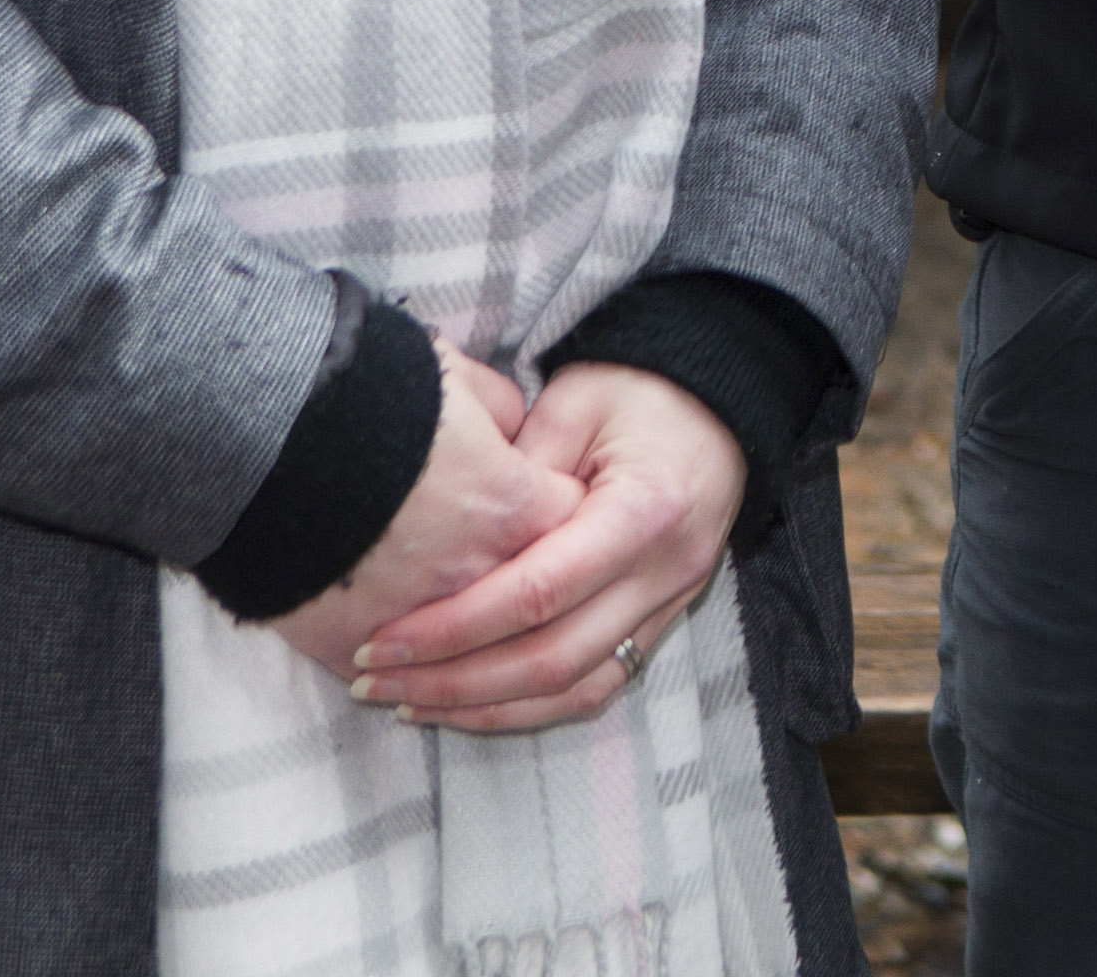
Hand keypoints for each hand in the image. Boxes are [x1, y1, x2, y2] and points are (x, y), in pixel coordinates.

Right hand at [265, 341, 579, 678]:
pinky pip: (398, 683)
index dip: (565, 517)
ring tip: (458, 663)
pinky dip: (402, 679)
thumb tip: (518, 432)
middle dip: (527, 601)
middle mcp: (480, 574)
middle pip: (534, 611)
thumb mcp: (457, 380)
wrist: (263, 439)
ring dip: (471, 662)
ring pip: (471, 664)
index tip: (547, 511)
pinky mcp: (355, 651)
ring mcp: (419, 623)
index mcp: (517, 507)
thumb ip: (505, 411)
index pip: (577, 529)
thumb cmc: (367, 397)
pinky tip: (399, 678)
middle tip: (513, 594)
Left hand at [342, 363, 748, 734]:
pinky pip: (597, 685)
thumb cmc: (641, 388)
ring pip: (575, 689)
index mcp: (644, 512)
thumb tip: (451, 534)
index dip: (454, 627)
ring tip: (409, 701)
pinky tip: (472, 704)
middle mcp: (665, 572)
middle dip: (454, 681)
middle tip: (374, 680)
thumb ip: (516, 467)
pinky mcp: (664, 619)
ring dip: (487, 707)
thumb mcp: (574, 401)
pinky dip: (531, 704)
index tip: (384, 639)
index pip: (538, 594)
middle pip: (552, 659)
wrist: (722, 399)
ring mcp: (671, 603)